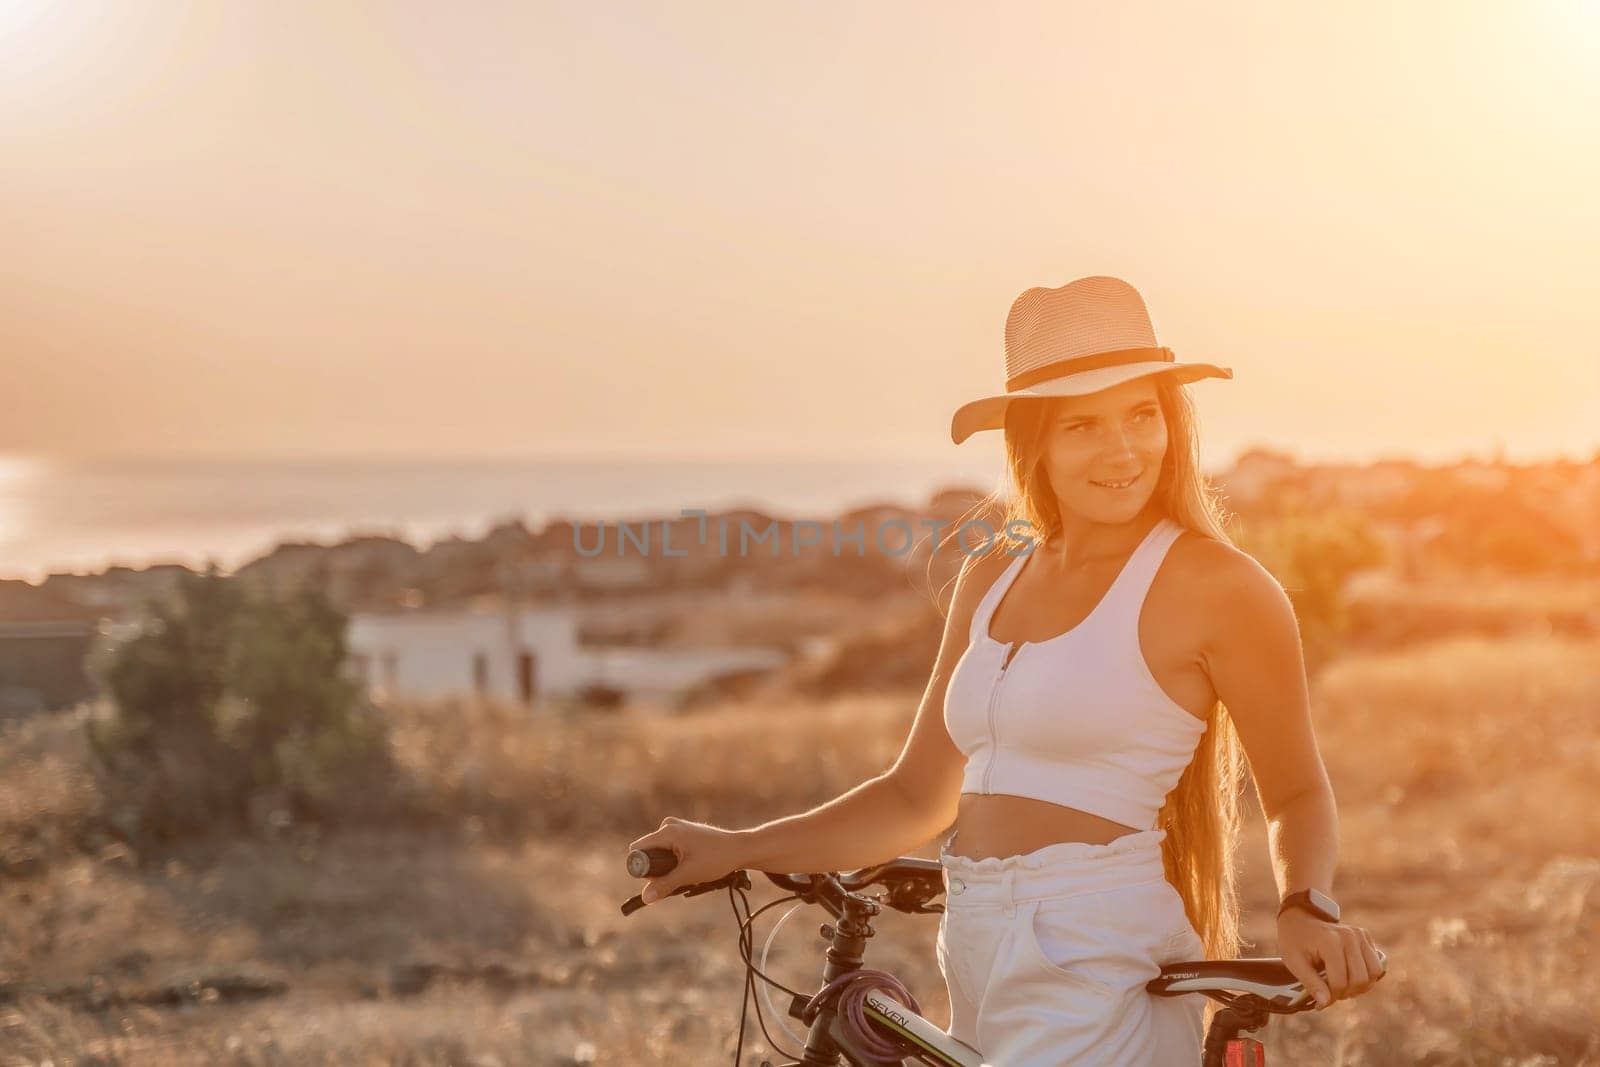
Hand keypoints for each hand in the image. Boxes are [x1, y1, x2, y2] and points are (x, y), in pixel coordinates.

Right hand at [626, 816, 747, 904]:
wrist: (740, 849)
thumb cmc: (716, 859)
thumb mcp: (688, 874)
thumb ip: (665, 885)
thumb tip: (645, 898)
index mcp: (667, 831)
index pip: (638, 850)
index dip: (643, 868)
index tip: (660, 879)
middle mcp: (669, 826)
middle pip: (649, 853)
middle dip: (659, 871)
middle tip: (679, 878)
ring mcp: (677, 828)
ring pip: (660, 854)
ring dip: (669, 869)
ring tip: (689, 873)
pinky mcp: (685, 834)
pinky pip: (670, 851)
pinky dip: (677, 863)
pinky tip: (692, 868)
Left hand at [1278, 909, 1383, 1006]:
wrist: (1300, 917)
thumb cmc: (1294, 941)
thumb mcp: (1294, 962)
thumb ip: (1311, 983)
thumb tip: (1325, 1003)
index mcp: (1330, 942)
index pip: (1340, 981)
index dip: (1331, 997)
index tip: (1320, 1003)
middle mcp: (1350, 936)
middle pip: (1360, 979)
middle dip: (1346, 993)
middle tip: (1331, 994)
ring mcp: (1360, 935)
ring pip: (1374, 973)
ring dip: (1360, 987)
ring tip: (1342, 987)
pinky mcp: (1366, 937)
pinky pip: (1376, 965)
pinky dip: (1366, 976)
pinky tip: (1350, 976)